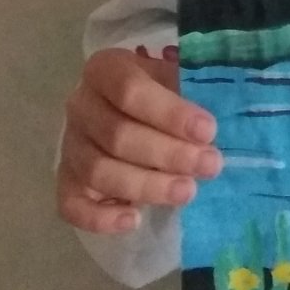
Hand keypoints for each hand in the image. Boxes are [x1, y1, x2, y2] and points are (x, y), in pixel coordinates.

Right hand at [56, 47, 221, 234]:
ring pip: (100, 171)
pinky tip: (133, 220)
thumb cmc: (161, 91)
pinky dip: (99, 217)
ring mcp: (70, 145)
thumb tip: (223, 117)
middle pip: (118, 135)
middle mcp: (81, 105)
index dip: (170, 113)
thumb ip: (191, 92)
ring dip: (146, 186)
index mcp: (106, 69)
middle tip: (209, 165)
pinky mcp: (66, 180)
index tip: (208, 131)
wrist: (129, 108)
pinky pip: (71, 205)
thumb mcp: (175, 78)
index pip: (130, 89)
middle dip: (168, 154)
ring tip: (187, 192)